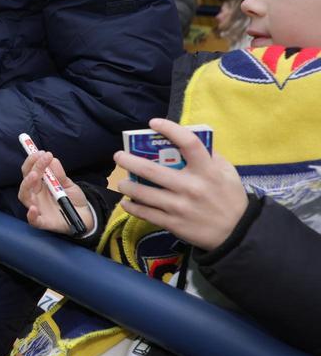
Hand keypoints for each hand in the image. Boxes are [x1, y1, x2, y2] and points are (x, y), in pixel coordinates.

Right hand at [19, 150, 94, 234]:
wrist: (85, 215)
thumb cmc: (73, 199)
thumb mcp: (68, 184)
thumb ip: (59, 174)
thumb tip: (52, 159)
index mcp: (39, 185)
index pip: (30, 171)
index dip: (33, 160)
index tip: (41, 152)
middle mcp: (35, 195)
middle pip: (26, 181)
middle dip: (32, 167)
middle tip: (42, 158)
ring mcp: (38, 208)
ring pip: (25, 197)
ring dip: (27, 185)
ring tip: (34, 175)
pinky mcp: (44, 222)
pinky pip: (33, 220)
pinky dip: (31, 215)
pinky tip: (33, 208)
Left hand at [114, 118, 246, 249]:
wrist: (237, 233)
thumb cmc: (230, 197)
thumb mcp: (227, 172)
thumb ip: (210, 156)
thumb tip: (188, 138)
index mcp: (207, 171)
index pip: (189, 143)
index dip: (170, 129)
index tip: (154, 123)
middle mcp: (191, 187)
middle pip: (152, 171)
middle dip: (130, 161)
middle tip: (119, 156)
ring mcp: (180, 206)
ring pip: (144, 194)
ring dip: (127, 186)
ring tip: (122, 182)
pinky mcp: (173, 223)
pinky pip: (146, 213)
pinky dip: (132, 207)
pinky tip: (127, 202)